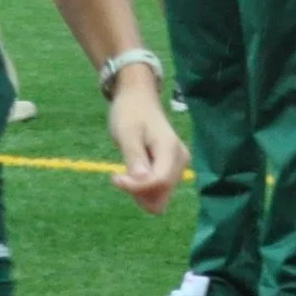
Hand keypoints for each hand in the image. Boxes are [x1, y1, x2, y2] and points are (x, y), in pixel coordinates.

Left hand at [104, 70, 185, 214]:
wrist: (138, 99)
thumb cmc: (130, 112)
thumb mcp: (127, 133)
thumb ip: (134, 156)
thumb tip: (142, 179)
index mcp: (171, 149)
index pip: (159, 182)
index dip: (136, 187)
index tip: (114, 177)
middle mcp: (180, 160)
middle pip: (162, 194)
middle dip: (138, 192)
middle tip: (121, 174)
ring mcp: (179, 166)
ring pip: (160, 196)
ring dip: (140, 190)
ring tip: (128, 169)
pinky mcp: (173, 169)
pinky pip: (158, 190)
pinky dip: (143, 187)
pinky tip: (135, 169)